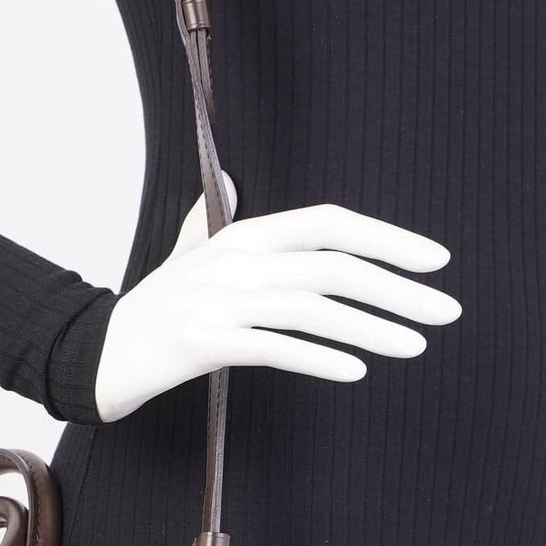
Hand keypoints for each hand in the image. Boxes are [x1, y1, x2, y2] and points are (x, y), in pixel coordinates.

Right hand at [92, 176, 461, 422]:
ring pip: (311, 308)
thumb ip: (214, 213)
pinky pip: (273, 346)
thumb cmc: (155, 304)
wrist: (98, 351)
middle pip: (332, 267)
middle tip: (447, 312)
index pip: (327, 223)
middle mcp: (233, 261)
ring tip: (416, 345)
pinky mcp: (201, 342)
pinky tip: (356, 369)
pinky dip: (318, 357)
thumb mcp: (185, 251)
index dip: (386, 237)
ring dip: (371, 327)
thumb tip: (229, 176)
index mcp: (242, 234)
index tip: (435, 260)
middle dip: (398, 289)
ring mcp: (216, 301)